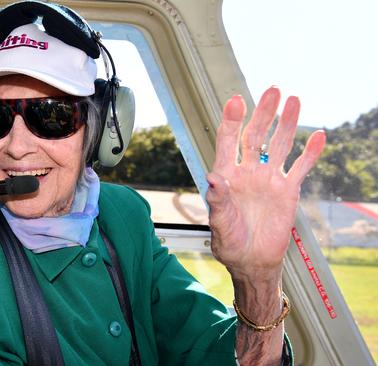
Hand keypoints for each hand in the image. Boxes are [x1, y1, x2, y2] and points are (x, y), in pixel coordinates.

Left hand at [206, 86, 325, 279]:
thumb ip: (218, 201)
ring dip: (287, 124)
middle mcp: (248, 172)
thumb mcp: (220, 224)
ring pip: (279, 145)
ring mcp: (269, 179)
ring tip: (294, 100)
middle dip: (263, 113)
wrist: (252, 261)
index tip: (235, 100)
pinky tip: (319, 136)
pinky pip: (300, 168)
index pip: (228, 141)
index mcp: (226, 176)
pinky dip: (310, 153)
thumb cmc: (229, 243)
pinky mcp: (288, 191)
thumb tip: (211, 179)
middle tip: (272, 90)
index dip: (232, 120)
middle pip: (256, 136)